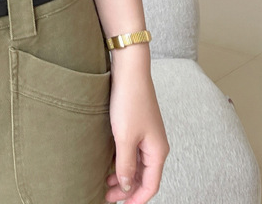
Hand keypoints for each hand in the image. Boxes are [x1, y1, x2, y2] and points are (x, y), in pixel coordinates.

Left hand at [104, 65, 169, 202]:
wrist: (130, 70)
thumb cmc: (129, 101)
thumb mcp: (124, 137)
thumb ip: (126, 165)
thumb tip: (127, 185)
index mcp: (158, 151)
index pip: (150, 185)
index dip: (136, 198)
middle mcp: (155, 146)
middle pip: (143, 177)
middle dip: (126, 189)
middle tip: (105, 195)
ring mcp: (146, 135)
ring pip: (136, 164)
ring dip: (122, 175)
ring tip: (103, 182)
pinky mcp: (137, 126)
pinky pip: (131, 151)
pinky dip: (121, 161)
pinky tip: (107, 163)